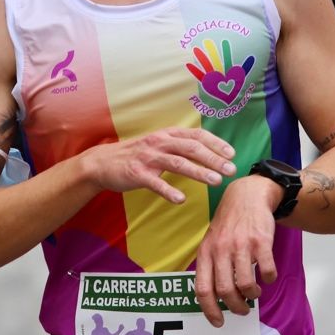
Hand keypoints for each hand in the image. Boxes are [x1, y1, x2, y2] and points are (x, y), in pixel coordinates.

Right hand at [80, 128, 236, 204]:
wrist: (102, 162)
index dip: (215, 143)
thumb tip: (209, 153)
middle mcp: (159, 142)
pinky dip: (168, 191)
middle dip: (213, 159)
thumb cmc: (136, 154)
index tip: (232, 154)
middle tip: (231, 170)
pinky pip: (155, 183)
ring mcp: (147, 157)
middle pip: (191, 148)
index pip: (196, 135)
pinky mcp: (136, 173)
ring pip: (177, 163)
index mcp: (167, 134)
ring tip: (215, 181)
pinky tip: (181, 200)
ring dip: (198, 172)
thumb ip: (180, 145)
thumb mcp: (158, 143)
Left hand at [193, 175, 280, 327]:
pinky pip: (266, 270)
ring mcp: (241, 245)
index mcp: (206, 252)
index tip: (219, 322)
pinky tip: (267, 276)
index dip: (210, 310)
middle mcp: (221, 250)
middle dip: (236, 307)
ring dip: (252, 294)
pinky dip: (269, 278)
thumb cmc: (229, 224)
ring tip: (254, 292)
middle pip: (225, 291)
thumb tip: (214, 298)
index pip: (203, 289)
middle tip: (243, 309)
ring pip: (245, 284)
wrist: (247, 195)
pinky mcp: (261, 241)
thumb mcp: (211, 242)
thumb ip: (211, 266)